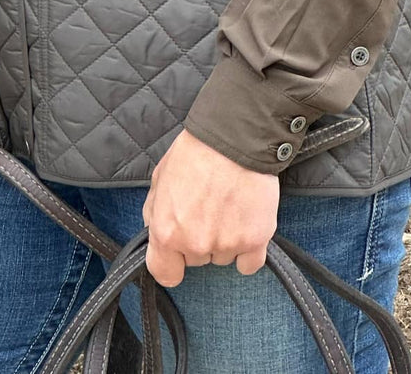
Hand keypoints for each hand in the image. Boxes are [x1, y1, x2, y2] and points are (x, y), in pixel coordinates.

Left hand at [141, 130, 279, 286]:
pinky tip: (243, 225)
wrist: (233, 138)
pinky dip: (247, 250)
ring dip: (223, 240)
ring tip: (225, 206)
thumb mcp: (159, 177)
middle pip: (195, 260)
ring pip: (222, 257)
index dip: (169, 263)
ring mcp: (227, 245)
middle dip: (197, 240)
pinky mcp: (256, 241)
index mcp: (167, 231)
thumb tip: (155, 232)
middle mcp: (196, 244)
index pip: (164, 274)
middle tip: (204, 208)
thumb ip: (154, 212)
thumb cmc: (194, 153)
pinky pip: (249, 263)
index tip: (175, 255)